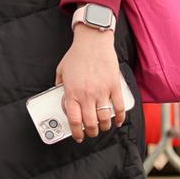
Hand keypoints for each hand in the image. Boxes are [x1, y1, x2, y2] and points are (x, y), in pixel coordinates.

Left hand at [55, 25, 126, 143]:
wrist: (93, 41)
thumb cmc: (76, 55)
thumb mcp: (61, 70)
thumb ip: (59, 85)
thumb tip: (60, 97)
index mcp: (72, 92)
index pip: (74, 120)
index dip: (76, 132)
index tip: (78, 136)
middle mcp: (87, 95)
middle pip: (91, 123)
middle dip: (91, 132)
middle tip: (90, 132)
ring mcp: (102, 91)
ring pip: (105, 119)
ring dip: (104, 127)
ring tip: (102, 127)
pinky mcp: (115, 87)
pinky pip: (119, 107)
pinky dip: (120, 118)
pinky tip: (117, 121)